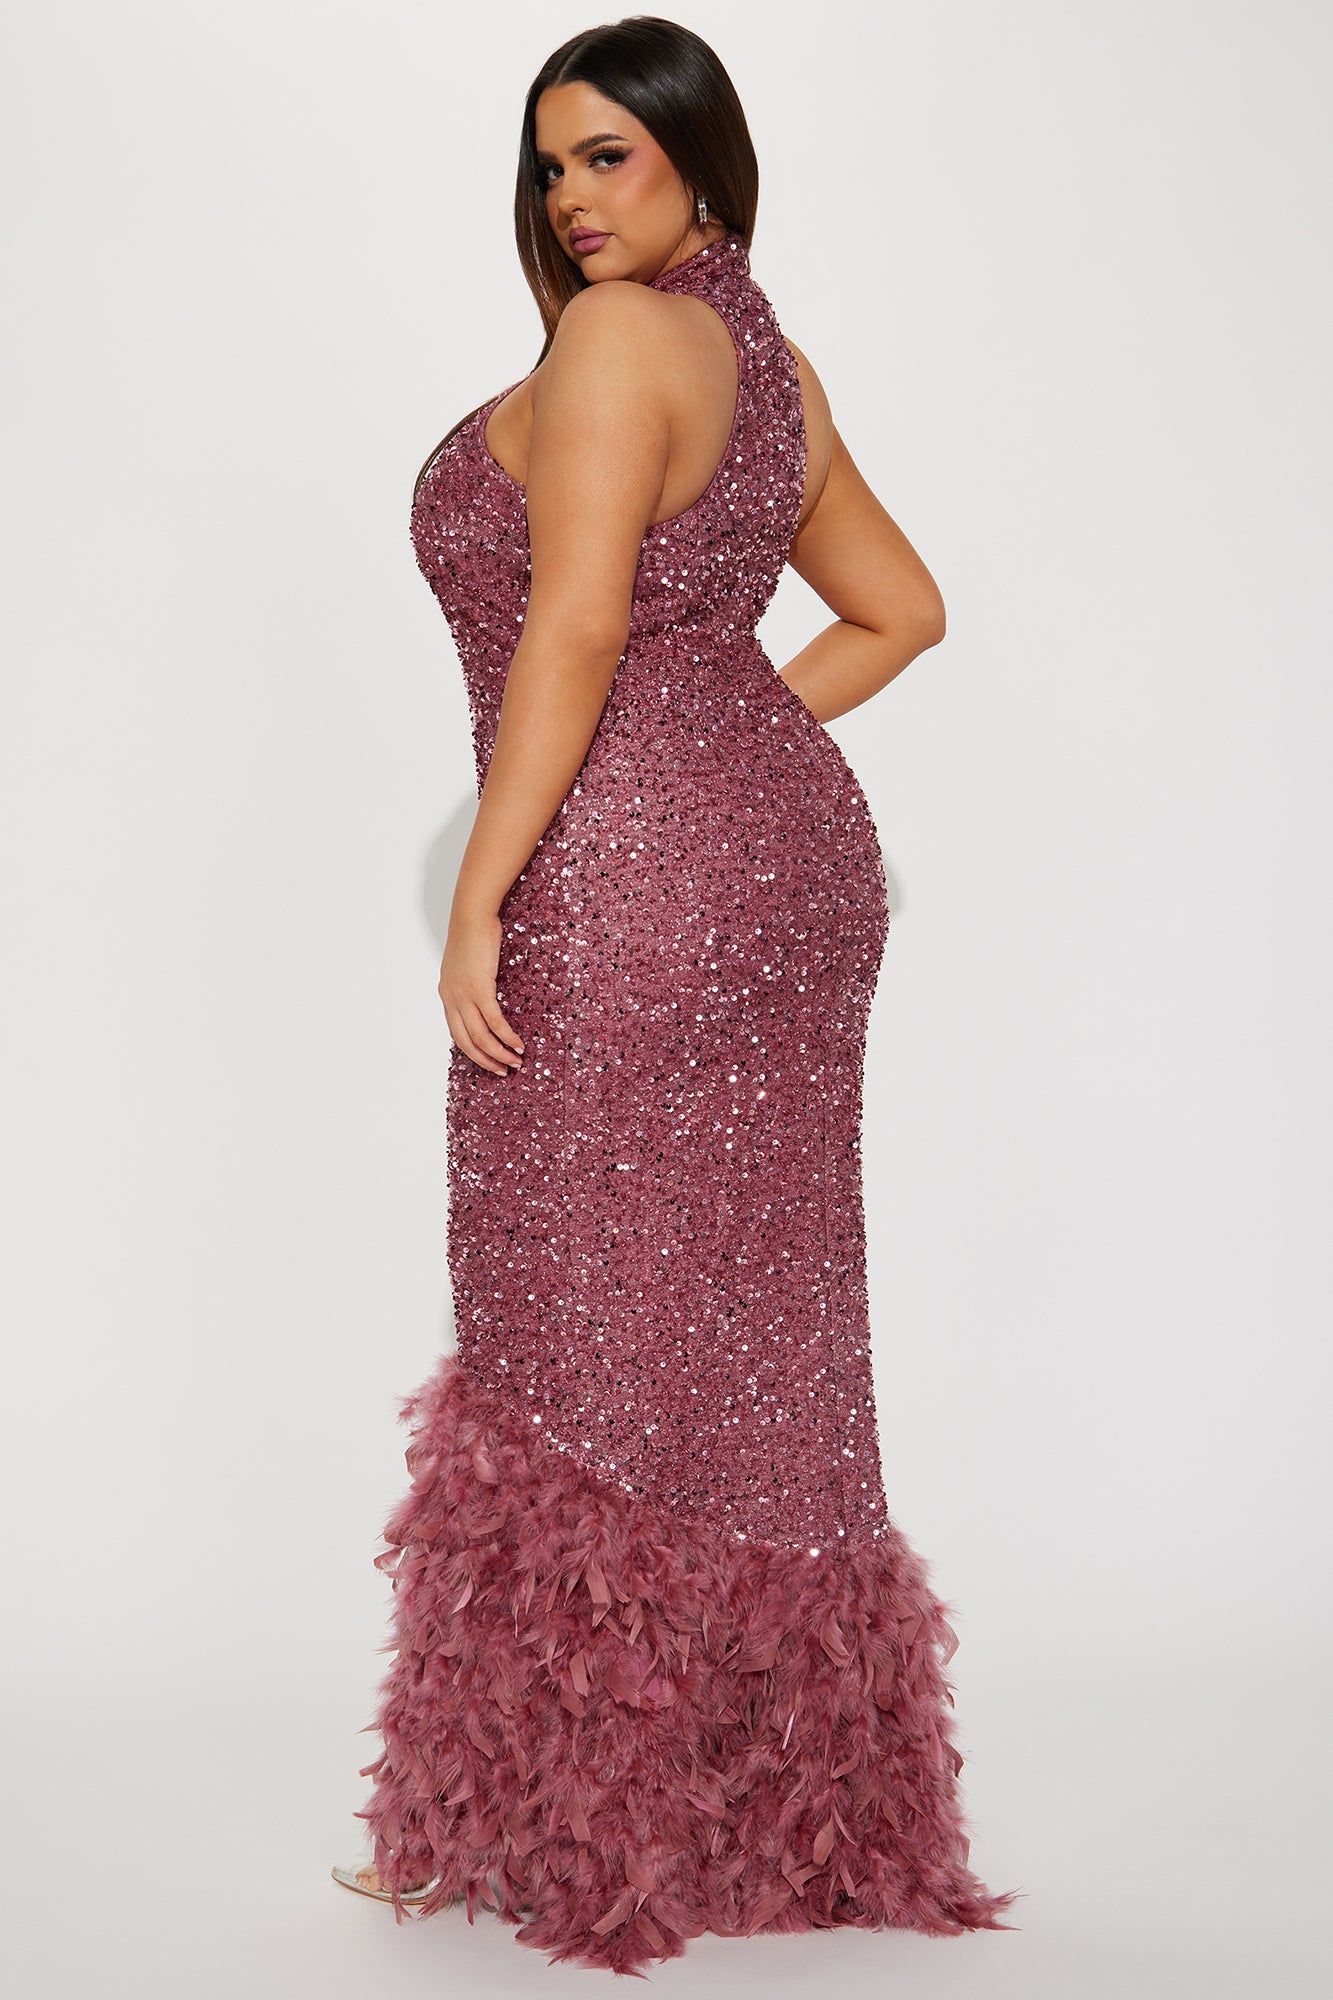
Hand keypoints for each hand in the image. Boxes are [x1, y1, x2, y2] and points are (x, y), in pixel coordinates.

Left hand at [438, 906, 524, 1074]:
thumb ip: (472, 982)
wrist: (471, 914)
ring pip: (481, 1037)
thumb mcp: (468, 963)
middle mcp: (451, 998)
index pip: (457, 1034)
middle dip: (486, 1060)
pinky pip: (494, 1021)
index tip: (490, 1061)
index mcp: (447, 994)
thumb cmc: (474, 933)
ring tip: (516, 1061)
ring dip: (499, 1053)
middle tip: (504, 1070)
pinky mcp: (479, 988)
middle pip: (467, 1042)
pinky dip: (506, 1036)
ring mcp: (464, 995)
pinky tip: (519, 1044)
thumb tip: (488, 995)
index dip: (474, 1052)